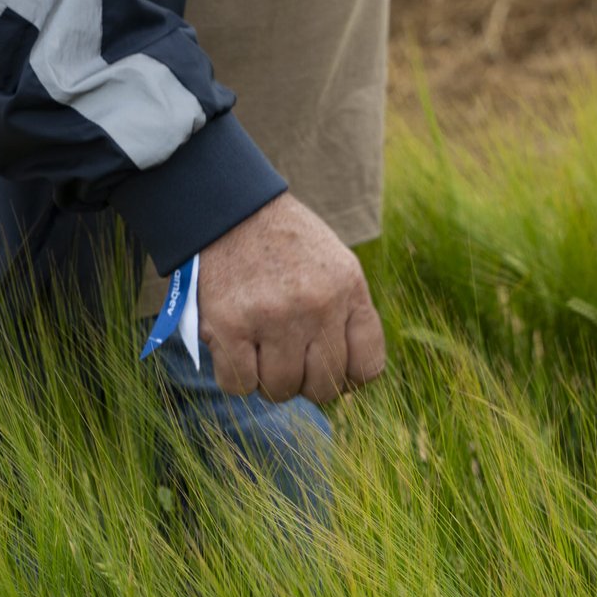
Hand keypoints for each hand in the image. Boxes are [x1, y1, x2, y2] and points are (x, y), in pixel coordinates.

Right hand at [197, 193, 386, 403]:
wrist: (228, 207)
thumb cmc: (284, 244)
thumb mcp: (334, 265)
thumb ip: (346, 314)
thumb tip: (346, 380)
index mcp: (348, 289)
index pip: (368, 366)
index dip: (347, 379)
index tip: (327, 369)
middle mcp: (318, 305)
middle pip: (324, 386)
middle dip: (305, 384)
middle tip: (288, 362)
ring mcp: (274, 316)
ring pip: (280, 389)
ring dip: (267, 381)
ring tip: (259, 351)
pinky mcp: (229, 325)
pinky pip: (238, 384)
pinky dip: (234, 376)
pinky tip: (234, 350)